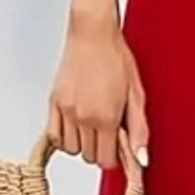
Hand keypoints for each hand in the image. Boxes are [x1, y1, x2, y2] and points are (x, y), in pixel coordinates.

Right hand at [47, 19, 149, 170]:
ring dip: (82, 144)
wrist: (92, 33)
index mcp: (106, 117)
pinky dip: (63, 137)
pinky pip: (53, 136)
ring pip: (71, 149)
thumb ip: (139, 129)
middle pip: (89, 157)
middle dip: (100, 149)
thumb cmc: (115, 57)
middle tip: (107, 131)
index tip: (118, 145)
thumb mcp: (136, 94)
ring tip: (91, 126)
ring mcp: (66, 110)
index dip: (115, 156)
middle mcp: (84, 117)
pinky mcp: (53, 102)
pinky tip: (74, 126)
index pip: (107, 160)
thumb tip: (141, 158)